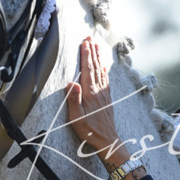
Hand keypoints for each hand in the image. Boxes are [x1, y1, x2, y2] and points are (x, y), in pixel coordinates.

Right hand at [66, 38, 123, 159]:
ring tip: (96, 47)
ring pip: (101, 71)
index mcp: (90, 93)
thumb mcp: (77, 118)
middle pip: (94, 67)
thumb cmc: (90, 131)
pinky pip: (105, 80)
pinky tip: (103, 67)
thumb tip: (71, 83)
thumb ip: (74, 100)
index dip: (86, 55)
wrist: (107, 140)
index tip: (84, 43)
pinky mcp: (107, 99)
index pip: (87, 70)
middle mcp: (98, 91)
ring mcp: (104, 94)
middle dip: (92, 52)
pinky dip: (104, 71)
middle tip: (89, 38)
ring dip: (98, 58)